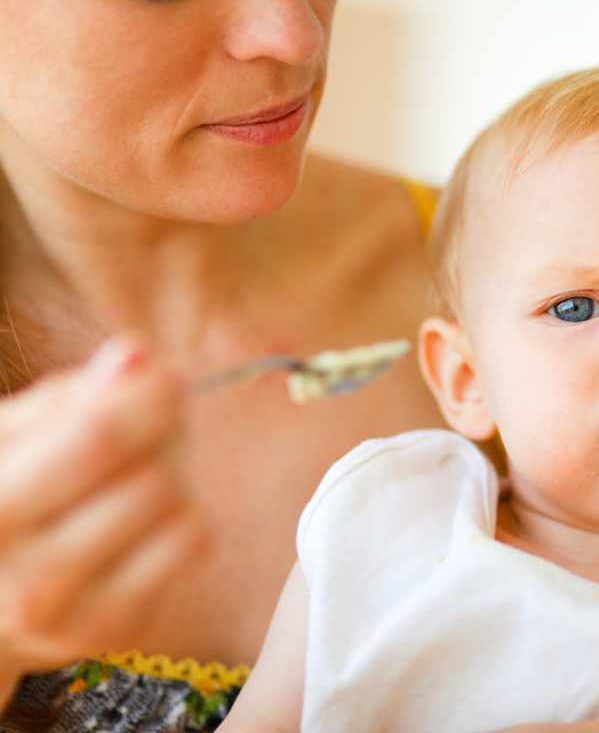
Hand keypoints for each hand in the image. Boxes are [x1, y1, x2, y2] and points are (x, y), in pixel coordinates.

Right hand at [0, 337, 207, 696]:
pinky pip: (193, 545)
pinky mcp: (112, 630)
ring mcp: (69, 612)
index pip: (97, 438)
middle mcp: (23, 573)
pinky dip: (184, 516)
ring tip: (139, 471)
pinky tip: (146, 517)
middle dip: (167, 433)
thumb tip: (135, 354)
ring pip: (177, 510)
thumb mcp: (8, 441)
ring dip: (175, 474)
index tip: (168, 373)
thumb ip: (65, 398)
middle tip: (155, 420)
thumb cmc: (2, 502)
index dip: (149, 396)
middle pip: (150, 476)